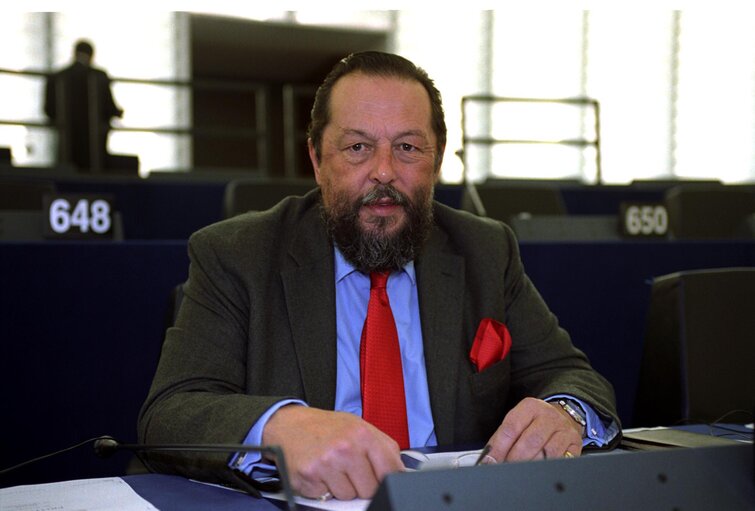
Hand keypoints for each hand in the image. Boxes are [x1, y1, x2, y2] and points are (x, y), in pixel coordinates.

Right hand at [262, 406, 403, 499]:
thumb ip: (382, 448)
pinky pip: (328, 497)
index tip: (382, 479)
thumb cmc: (326, 427)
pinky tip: (320, 472)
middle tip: (349, 469)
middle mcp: (346, 448)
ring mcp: (327, 464)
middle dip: (362, 484)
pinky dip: (324, 489)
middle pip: (370, 489)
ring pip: (349, 496)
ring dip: (342, 487)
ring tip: (333, 468)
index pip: (390, 471)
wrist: (290, 425)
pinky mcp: (310, 478)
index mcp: (363, 434)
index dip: (387, 479)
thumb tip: (401, 472)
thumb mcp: (358, 427)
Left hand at [485, 397, 582, 462]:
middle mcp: (548, 415)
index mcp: (530, 406)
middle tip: (506, 468)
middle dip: (515, 459)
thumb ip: (502, 438)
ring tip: (522, 471)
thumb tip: (489, 458)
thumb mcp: (517, 421)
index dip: (499, 448)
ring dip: (532, 465)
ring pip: (546, 453)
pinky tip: (539, 469)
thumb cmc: (534, 422)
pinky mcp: (574, 443)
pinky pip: (560, 460)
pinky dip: (548, 467)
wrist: (562, 416)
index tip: (491, 461)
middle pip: (529, 442)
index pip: (511, 428)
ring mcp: (563, 429)